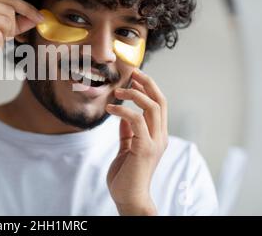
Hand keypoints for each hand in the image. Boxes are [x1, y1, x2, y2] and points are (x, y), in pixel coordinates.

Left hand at [105, 69, 167, 215]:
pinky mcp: (145, 149)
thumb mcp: (127, 149)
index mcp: (157, 136)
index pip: (159, 105)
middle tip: (132, 73)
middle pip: (160, 101)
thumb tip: (123, 118)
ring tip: (117, 92)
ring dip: (134, 95)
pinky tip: (110, 109)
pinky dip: (123, 111)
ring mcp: (154, 143)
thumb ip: (128, 133)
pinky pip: (137, 121)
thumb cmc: (127, 176)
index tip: (135, 78)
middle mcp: (160, 137)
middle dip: (147, 83)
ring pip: (152, 107)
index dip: (149, 88)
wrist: (129, 198)